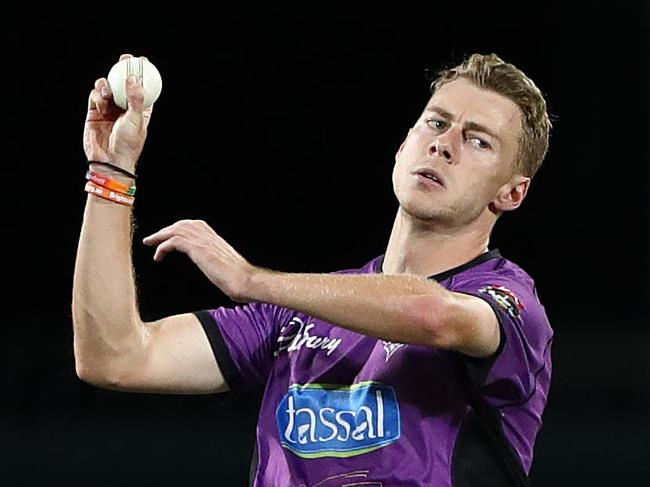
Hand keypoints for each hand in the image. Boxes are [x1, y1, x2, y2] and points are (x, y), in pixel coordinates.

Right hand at [83, 54, 153, 172]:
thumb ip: (135, 99)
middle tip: (125, 59)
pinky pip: (94, 96)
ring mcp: (108, 109)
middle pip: (123, 83)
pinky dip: (97, 96)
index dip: (143, 74)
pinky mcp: (94, 113)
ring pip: (107, 87)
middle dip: (123, 69)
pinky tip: (100, 102)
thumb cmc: (128, 144)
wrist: (109, 161)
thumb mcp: (135, 120)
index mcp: (139, 110)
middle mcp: (123, 108)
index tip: (143, 61)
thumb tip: (134, 77)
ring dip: (106, 85)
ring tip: (107, 93)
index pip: (142, 88)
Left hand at [143, 220, 257, 302]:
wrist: (244, 280)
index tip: (168, 235)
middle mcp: (209, 236)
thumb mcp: (225, 266)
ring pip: (175, 230)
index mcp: (215, 239)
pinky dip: (163, 247)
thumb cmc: (239, 278)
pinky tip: (158, 256)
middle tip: (152, 238)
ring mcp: (203, 240)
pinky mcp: (198, 248)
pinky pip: (174, 241)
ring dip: (160, 236)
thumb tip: (215, 269)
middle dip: (165, 230)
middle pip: (181, 225)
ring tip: (149, 243)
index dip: (178, 228)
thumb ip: (216, 263)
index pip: (193, 225)